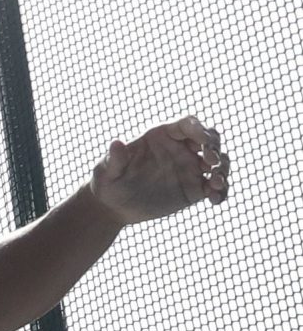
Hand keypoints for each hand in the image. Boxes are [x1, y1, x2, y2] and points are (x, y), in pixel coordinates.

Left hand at [89, 115, 229, 225]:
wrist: (113, 206)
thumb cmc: (109, 182)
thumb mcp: (107, 170)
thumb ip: (115, 157)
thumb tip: (116, 143)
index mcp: (163, 135)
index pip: (188, 124)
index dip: (198, 129)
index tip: (202, 140)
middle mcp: (182, 148)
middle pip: (210, 139)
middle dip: (215, 147)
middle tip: (211, 162)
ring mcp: (190, 168)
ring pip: (218, 162)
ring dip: (223, 169)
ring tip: (215, 183)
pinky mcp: (194, 189)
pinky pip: (214, 187)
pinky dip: (220, 191)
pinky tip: (216, 200)